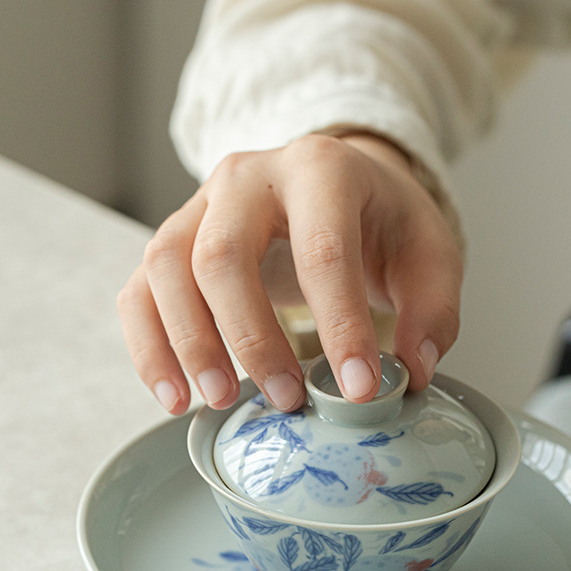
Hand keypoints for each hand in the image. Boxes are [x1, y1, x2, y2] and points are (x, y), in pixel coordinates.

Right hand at [117, 133, 462, 413]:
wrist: (338, 188)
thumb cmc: (383, 223)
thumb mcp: (430, 256)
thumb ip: (431, 312)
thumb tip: (412, 372)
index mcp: (321, 169)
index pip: (322, 249)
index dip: (340, 325)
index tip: (358, 389)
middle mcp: (248, 178)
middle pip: (223, 253)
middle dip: (251, 336)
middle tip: (286, 400)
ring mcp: (199, 206)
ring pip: (167, 268)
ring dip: (188, 343)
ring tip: (219, 401)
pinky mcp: (173, 242)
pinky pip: (139, 292)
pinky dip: (149, 348)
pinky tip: (175, 397)